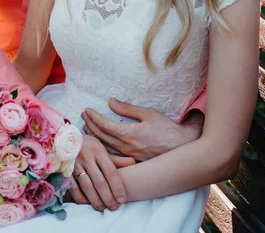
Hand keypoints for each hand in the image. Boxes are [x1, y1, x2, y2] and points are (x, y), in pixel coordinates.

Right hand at [69, 135, 134, 210]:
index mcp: (97, 150)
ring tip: (102, 208)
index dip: (117, 186)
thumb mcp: (101, 147)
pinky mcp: (65, 171)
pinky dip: (80, 198)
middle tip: (114, 207)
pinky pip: (73, 188)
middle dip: (108, 197)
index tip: (122, 198)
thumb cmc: (87, 144)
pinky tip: (87, 203)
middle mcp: (86, 157)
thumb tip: (133, 163)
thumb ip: (115, 158)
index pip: (110, 171)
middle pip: (99, 181)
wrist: (62, 137)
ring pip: (87, 186)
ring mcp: (74, 164)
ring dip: (95, 200)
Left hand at [81, 98, 203, 160]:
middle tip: (83, 117)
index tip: (86, 110)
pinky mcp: (133, 161)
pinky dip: (103, 148)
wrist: (181, 147)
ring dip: (94, 137)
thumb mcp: (147, 113)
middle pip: (101, 136)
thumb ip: (127, 108)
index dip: (93, 117)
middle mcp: (125, 147)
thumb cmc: (165, 128)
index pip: (103, 125)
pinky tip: (100, 144)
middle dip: (90, 125)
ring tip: (87, 129)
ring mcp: (128, 156)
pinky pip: (112, 156)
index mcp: (128, 134)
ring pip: (105, 148)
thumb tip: (110, 102)